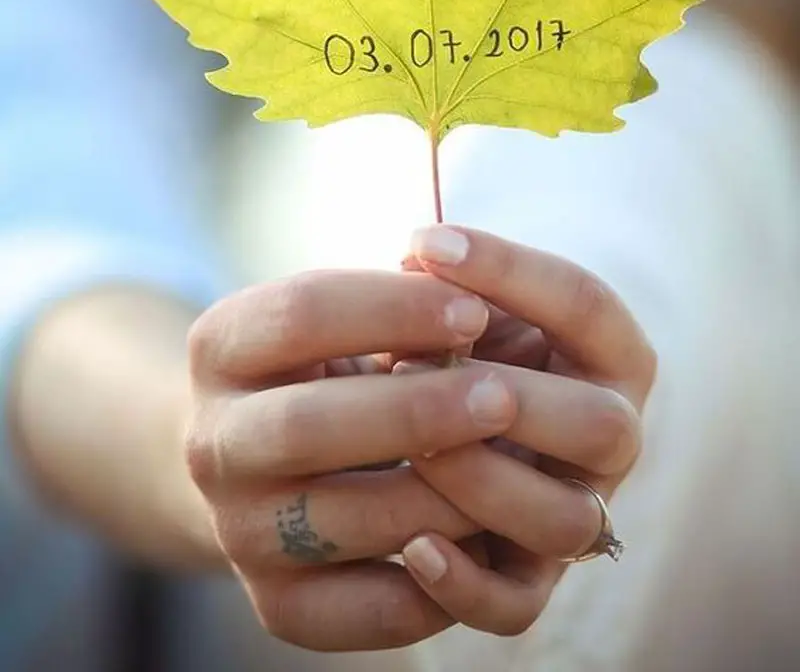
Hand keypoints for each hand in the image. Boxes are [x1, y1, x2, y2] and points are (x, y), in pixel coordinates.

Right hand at [184, 266, 519, 650]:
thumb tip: (511, 324)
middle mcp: (212, 442)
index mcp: (222, 347)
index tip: (476, 309)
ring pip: (337, 522)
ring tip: (510, 469)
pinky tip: (486, 538)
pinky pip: (361, 609)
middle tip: (503, 398)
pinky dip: (434, 582)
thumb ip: (417, 311)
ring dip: (439, 498)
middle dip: (415, 412)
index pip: (301, 313)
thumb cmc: (337, 366)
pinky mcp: (277, 605)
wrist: (267, 462)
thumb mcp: (353, 321)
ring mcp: (238, 529)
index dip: (392, 308)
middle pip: (304, 426)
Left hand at [393, 225, 656, 636]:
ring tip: (409, 448)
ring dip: (482, 481)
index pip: (585, 303)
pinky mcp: (525, 579)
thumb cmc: (448, 348)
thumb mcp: (455, 308)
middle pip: (602, 426)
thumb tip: (418, 262)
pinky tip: (412, 546)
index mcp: (607, 353)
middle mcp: (609, 436)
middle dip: (510, 396)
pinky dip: (465, 583)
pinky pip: (516, 606)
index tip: (422, 242)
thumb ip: (449, 291)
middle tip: (418, 365)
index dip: (507, 269)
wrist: (423, 430)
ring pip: (564, 521)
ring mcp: (575, 511)